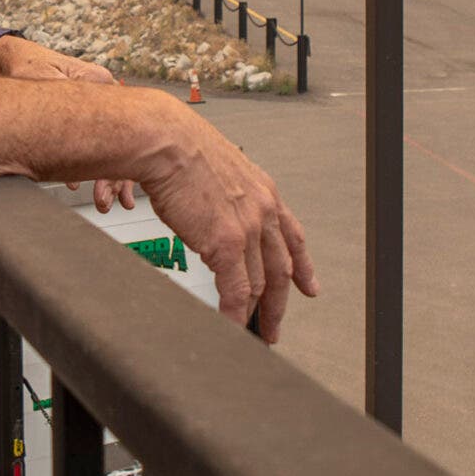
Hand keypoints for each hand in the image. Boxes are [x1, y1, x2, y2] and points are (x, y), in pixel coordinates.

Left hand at [0, 39, 141, 212]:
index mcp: (98, 81)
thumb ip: (62, 97)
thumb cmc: (25, 63)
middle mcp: (101, 95)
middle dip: (116, 177)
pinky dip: (91, 167)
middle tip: (105, 201)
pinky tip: (82, 184)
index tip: (111, 189)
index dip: (118, 164)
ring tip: (103, 201)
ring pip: (109, 147)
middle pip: (120, 142)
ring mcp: (92, 107)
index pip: (121, 128)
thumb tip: (79, 129)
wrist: (5, 57)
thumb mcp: (42, 78)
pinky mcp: (79, 117)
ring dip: (107, 176)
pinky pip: (92, 145)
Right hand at [136, 108, 317, 343]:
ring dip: (258, 314)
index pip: (292, 235)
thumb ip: (226, 197)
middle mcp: (263, 210)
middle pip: (282, 267)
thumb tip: (212, 213)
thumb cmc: (179, 147)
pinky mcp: (226, 244)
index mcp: (264, 190)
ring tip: (254, 334)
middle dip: (281, 303)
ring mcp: (248, 228)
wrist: (165, 141)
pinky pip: (236, 290)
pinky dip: (235, 314)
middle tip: (276, 326)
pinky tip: (232, 327)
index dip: (303, 266)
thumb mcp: (219, 169)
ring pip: (261, 283)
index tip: (308, 286)